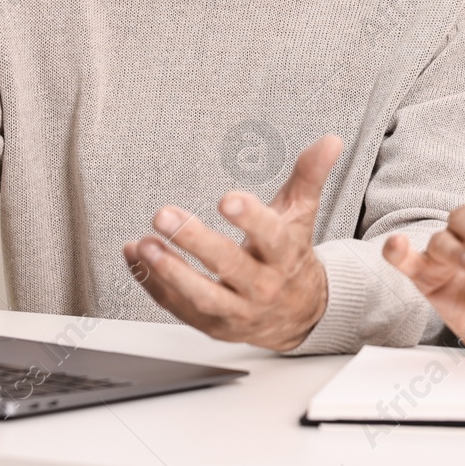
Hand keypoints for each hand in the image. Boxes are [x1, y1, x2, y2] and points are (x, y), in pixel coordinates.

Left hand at [122, 134, 342, 350]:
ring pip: (201, 295)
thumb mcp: (301, 215)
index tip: (228, 199)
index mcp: (285, 255)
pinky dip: (153, 283)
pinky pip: (178, 306)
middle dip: (194, 241)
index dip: (251, 219)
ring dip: (169, 270)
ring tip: (145, 244)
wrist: (299, 316)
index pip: (271, 237)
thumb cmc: (292, 256)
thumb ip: (309, 176)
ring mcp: (236, 310)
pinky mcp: (212, 324)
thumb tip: (330, 141)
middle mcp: (262, 286)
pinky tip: (135, 256)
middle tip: (164, 215)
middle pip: (228, 265)